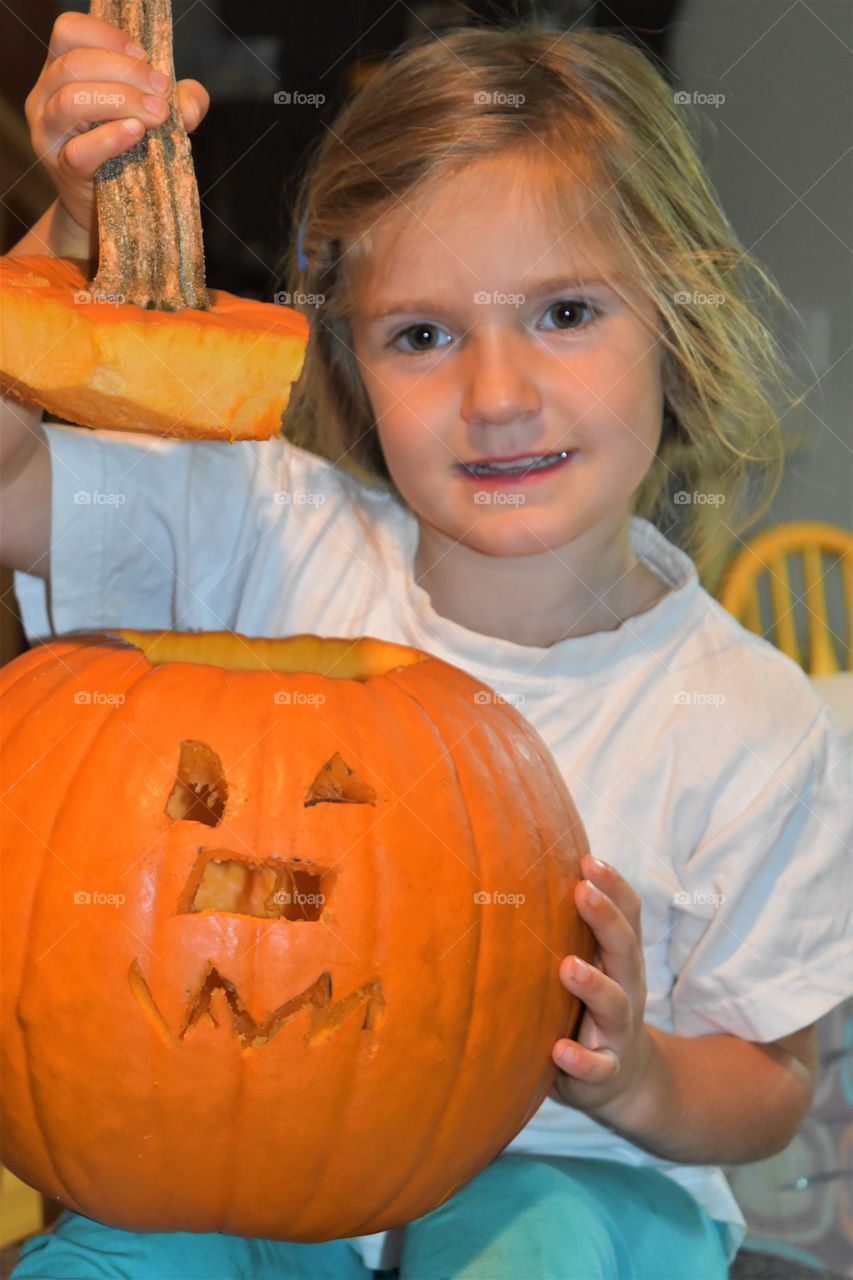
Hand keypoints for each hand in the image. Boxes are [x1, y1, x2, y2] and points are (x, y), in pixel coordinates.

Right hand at [25, 10, 209, 238]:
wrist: (114, 209)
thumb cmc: (131, 151)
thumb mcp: (155, 117)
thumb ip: (180, 103)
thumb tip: (189, 101)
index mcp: (62, 70)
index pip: (69, 31)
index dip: (106, 36)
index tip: (144, 57)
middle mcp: (46, 96)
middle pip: (74, 64)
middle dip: (126, 72)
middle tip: (162, 91)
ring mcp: (48, 134)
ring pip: (71, 100)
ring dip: (120, 100)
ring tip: (156, 114)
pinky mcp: (62, 169)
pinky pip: (79, 151)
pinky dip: (110, 138)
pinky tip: (136, 133)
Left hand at [551, 854, 651, 1126]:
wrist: (622, 1078)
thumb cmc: (590, 1004)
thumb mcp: (591, 961)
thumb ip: (568, 925)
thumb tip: (518, 865)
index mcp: (620, 957)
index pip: (627, 914)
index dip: (613, 886)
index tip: (588, 860)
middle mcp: (626, 987)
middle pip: (624, 949)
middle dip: (606, 919)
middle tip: (581, 891)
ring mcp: (618, 1030)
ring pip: (615, 1004)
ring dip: (594, 984)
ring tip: (568, 967)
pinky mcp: (606, 1071)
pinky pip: (597, 1067)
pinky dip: (581, 1059)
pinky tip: (559, 1050)